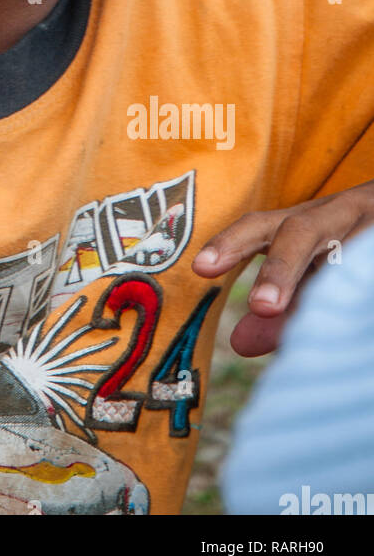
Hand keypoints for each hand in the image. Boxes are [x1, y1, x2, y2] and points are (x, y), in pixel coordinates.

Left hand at [191, 181, 373, 355]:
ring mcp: (370, 223)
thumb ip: (282, 306)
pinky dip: (361, 292)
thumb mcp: (318, 270)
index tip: (200, 267)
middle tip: (263, 306)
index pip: (262, 225)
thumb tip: (239, 343)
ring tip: (318, 320)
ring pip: (347, 248)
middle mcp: (337, 212)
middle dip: (280, 267)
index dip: (231, 243)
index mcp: (307, 219)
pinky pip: (370, 266)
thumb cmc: (355, 246)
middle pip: (302, 230)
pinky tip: (356, 314)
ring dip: (331, 282)